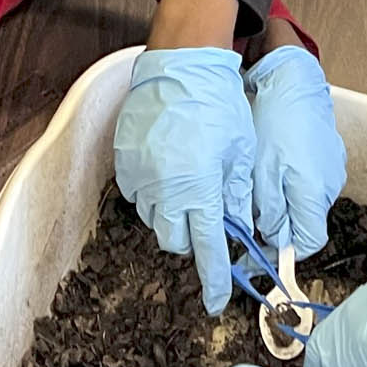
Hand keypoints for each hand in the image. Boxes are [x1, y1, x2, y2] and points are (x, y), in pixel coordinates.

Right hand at [113, 46, 254, 313]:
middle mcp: (166, 191)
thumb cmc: (217, 104)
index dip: (215, 281)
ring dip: (174, 215)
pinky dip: (154, 194)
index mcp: (200, 191)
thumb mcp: (241, 152)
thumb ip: (239, 194)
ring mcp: (141, 177)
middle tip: (209, 216)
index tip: (219, 301)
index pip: (208, 252)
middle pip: (176, 241)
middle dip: (193, 239)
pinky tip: (169, 171)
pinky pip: (139, 195)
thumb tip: (242, 226)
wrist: (180, 65)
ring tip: (190, 186)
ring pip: (156, 220)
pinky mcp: (125, 163)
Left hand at [245, 46, 344, 257]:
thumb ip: (270, 211)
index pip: (309, 242)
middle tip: (249, 220)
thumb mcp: (262, 173)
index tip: (258, 252)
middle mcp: (329, 185)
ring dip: (283, 203)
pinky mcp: (329, 154)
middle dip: (278, 226)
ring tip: (258, 188)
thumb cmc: (275, 121)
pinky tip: (273, 167)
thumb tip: (274, 237)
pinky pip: (310, 180)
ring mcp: (332, 168)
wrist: (292, 80)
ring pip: (305, 201)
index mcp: (314, 194)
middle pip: (306, 222)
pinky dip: (291, 183)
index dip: (284, 253)